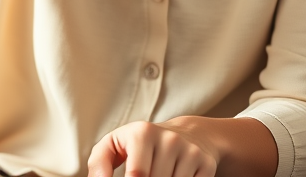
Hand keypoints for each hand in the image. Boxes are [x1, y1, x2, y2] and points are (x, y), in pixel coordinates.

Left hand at [87, 120, 218, 176]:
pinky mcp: (206, 164)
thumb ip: (99, 163)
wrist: (189, 134)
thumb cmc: (142, 144)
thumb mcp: (116, 145)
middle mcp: (169, 139)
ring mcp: (190, 151)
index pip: (137, 175)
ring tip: (160, 175)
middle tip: (148, 175)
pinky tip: (175, 176)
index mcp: (143, 133)